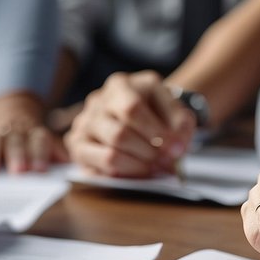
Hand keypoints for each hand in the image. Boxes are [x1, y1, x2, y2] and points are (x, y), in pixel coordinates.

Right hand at [0, 91, 66, 173]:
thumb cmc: (32, 137)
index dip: (39, 154)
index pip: (39, 141)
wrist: (14, 110)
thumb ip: (58, 152)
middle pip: (15, 142)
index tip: (39, 169)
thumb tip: (70, 164)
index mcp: (34, 132)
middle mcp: (13, 130)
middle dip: (16, 156)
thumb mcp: (48, 140)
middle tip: (17, 171)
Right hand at [65, 71, 197, 177]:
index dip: (156, 134)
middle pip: (120, 134)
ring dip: (139, 167)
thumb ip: (181, 125)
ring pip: (111, 155)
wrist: (142, 117)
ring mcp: (84, 124)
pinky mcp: (78, 147)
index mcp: (121, 85)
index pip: (132, 109)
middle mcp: (98, 102)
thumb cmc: (158, 114)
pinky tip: (139, 172)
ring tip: (155, 168)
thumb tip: (176, 149)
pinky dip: (125, 175)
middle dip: (149, 154)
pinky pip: (100, 169)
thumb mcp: (175, 111)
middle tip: (167, 163)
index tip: (177, 150)